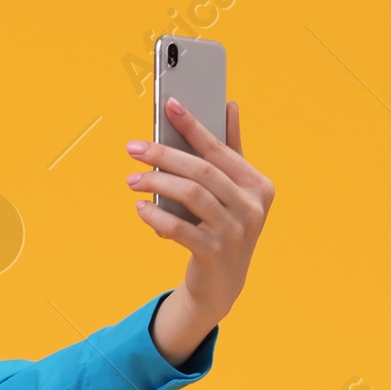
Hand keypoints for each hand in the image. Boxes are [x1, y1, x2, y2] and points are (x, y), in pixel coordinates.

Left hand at [128, 99, 273, 367]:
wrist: (221, 285)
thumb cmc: (224, 227)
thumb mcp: (233, 192)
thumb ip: (230, 151)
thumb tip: (230, 105)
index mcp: (257, 185)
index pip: (220, 149)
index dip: (193, 125)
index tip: (169, 104)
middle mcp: (251, 207)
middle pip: (202, 171)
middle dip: (164, 156)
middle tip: (134, 149)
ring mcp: (235, 233)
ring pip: (191, 196)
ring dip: (156, 184)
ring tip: (132, 180)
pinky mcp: (214, 254)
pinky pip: (179, 229)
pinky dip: (156, 217)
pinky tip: (140, 209)